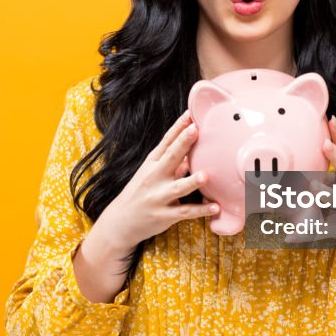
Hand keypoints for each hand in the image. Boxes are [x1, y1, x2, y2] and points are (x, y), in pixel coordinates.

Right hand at [91, 109, 219, 255]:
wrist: (120, 221)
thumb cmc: (140, 193)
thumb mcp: (152, 173)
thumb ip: (173, 162)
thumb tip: (193, 149)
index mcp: (152, 163)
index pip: (166, 142)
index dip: (178, 127)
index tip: (189, 114)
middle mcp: (154, 178)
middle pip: (170, 158)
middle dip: (183, 143)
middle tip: (195, 130)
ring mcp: (158, 197)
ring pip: (178, 188)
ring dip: (191, 182)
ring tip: (205, 176)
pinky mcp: (164, 215)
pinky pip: (185, 212)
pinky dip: (200, 210)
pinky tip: (215, 207)